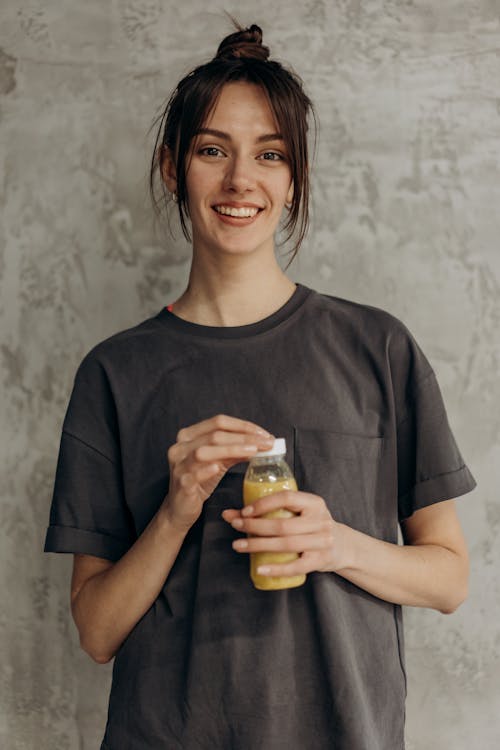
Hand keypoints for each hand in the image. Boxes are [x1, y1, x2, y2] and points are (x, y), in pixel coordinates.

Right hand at [162, 414, 274, 532]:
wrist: (181, 508)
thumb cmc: (199, 482)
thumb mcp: (218, 462)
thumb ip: (234, 451)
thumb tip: (259, 443)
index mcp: (189, 436)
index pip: (218, 422)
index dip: (243, 426)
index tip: (263, 434)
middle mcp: (181, 447)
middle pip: (215, 435)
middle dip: (244, 438)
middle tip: (266, 444)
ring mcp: (179, 465)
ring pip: (204, 451)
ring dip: (232, 449)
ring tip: (253, 452)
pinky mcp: (181, 483)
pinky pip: (193, 474)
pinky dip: (206, 469)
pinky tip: (218, 467)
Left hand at [222, 490, 347, 574]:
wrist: (343, 546)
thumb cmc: (312, 525)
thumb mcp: (298, 513)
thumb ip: (268, 510)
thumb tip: (228, 514)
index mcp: (314, 503)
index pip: (287, 498)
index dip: (264, 504)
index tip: (245, 511)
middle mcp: (320, 521)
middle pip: (283, 524)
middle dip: (255, 526)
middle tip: (236, 526)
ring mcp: (322, 542)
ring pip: (286, 544)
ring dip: (258, 545)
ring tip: (238, 546)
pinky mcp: (321, 561)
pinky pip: (296, 567)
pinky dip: (277, 569)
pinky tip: (260, 568)